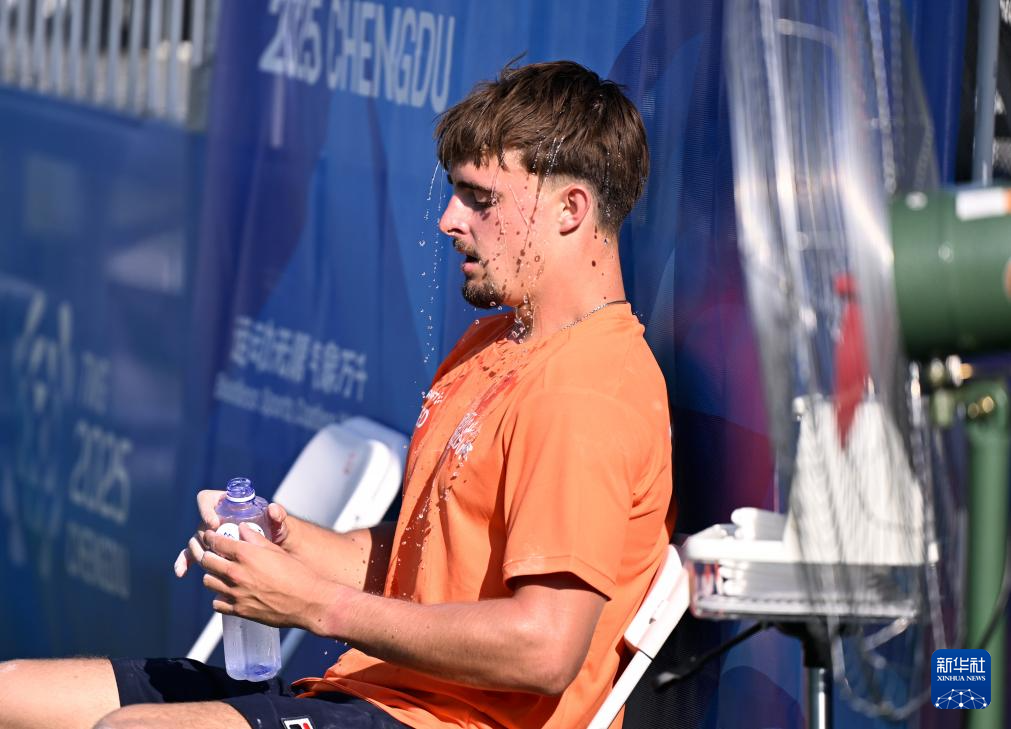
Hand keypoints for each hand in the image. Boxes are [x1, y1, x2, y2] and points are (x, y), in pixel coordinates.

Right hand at [173, 490, 291, 576]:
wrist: (274, 550)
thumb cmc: (275, 531)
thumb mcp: (279, 524)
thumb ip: (278, 515)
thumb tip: (273, 509)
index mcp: (226, 505)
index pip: (206, 499)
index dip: (206, 510)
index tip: (215, 524)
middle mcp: (214, 518)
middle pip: (200, 524)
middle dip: (203, 536)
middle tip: (211, 549)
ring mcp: (210, 536)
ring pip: (195, 541)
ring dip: (194, 551)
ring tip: (200, 561)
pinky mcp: (208, 551)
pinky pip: (192, 555)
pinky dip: (184, 563)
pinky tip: (181, 573)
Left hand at [201, 524, 338, 630]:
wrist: (308, 601)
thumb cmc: (297, 573)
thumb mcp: (276, 550)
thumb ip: (255, 538)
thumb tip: (242, 529)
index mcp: (246, 555)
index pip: (216, 542)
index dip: (210, 537)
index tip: (209, 536)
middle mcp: (237, 573)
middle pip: (207, 561)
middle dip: (208, 554)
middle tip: (213, 553)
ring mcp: (236, 594)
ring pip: (208, 581)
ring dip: (212, 574)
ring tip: (221, 572)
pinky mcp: (239, 610)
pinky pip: (217, 603)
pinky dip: (220, 596)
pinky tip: (228, 592)